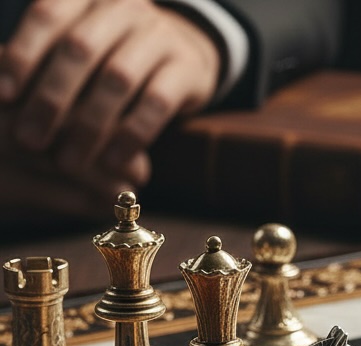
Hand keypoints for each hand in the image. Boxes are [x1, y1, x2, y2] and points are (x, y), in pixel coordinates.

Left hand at [0, 0, 219, 186]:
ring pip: (117, 79)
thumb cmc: (114, 56)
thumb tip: (4, 98)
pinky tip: (114, 161)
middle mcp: (124, 8)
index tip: (4, 97)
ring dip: (88, 126)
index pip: (48, 16)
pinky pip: (156, 104)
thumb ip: (46, 61)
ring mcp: (160, 35)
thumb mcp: (82, 46)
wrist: (185, 54)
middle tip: (30, 140)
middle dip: (50, 99)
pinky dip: (131, 135)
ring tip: (68, 162)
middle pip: (80, 49)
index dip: (23, 55)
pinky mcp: (187, 68)